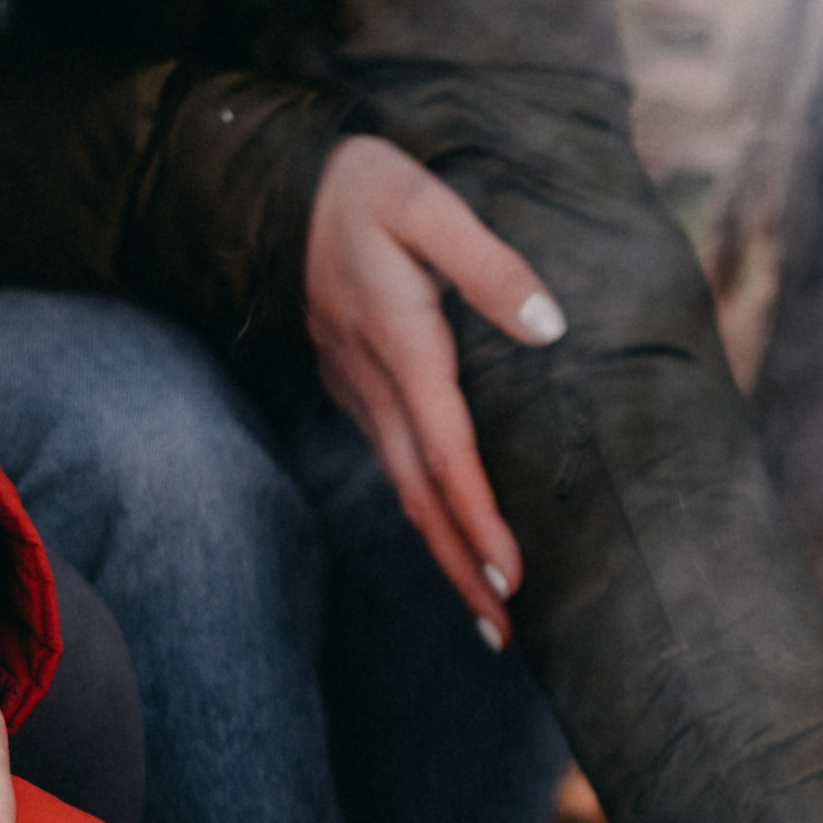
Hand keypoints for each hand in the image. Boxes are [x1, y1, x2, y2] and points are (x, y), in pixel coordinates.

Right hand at [303, 132, 566, 641]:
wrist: (272, 187)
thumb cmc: (359, 189)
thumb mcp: (424, 202)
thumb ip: (488, 264)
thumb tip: (549, 325)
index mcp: (399, 345)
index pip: (443, 452)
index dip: (475, 518)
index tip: (509, 576)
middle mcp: (373, 385)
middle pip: (419, 496)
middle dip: (460, 568)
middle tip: (503, 635)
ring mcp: (357, 393)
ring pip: (403, 491)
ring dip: (443, 554)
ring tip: (488, 617)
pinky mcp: (355, 391)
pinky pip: (393, 469)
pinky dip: (426, 516)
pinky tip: (452, 544)